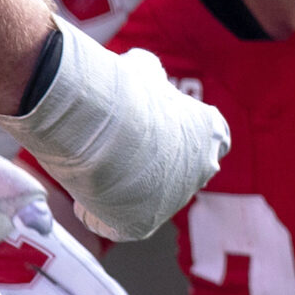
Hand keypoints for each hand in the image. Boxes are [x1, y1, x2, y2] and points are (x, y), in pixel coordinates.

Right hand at [0, 19, 230, 241]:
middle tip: (118, 154)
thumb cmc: (124, 92)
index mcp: (210, 130)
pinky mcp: (143, 225)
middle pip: (181, 172)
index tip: (149, 131)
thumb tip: (140, 73)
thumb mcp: (142, 69)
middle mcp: (202, 167)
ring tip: (96, 171)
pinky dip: (98, 211)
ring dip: (125, 190)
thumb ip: (149, 77)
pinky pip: (118, 223)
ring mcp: (175, 200)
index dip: (176, 135)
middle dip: (154, 166)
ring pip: (149, 200)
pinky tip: (84, 193)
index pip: (207, 137)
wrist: (106, 128)